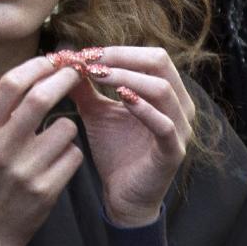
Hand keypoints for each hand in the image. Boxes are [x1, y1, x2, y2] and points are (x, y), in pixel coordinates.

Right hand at [0, 58, 84, 245]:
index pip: (10, 84)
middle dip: (64, 79)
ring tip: (55, 139)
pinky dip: (71, 153)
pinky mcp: (46, 190)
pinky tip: (57, 164)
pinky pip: (74, 155)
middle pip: (40, 97)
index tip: (53, 58)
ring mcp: (24, 170)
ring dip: (68, 126)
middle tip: (76, 72)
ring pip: (66, 127)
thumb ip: (6, 109)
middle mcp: (1, 148)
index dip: (36, 65)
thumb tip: (39, 70)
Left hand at [64, 46, 195, 226]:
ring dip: (127, 77)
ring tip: (98, 75)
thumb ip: (85, 86)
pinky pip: (164, 124)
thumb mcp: (96, 111)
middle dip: (123, 57)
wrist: (122, 195)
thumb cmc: (115, 150)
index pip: (150, 56)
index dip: (119, 50)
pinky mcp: (173, 152)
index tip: (86, 53)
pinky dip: (142, 108)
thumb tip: (66, 59)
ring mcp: (181, 129)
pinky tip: (120, 99)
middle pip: (160, 62)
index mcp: (167, 92)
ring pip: (161, 89)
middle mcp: (180, 105)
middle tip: (91, 60)